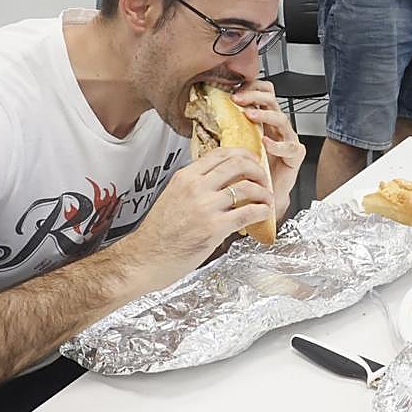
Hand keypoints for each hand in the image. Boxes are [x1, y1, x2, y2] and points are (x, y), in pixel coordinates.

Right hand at [122, 147, 273, 285]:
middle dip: (257, 169)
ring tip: (267, 198)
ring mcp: (206, 207)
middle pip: (238, 164)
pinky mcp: (215, 228)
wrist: (145, 258)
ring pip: (246, 187)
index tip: (253, 159)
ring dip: (263, 192)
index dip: (243, 153)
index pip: (221, 153)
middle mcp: (196, 187)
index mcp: (186, 177)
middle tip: (263, 178)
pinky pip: (247, 213)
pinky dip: (261, 211)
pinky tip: (263, 213)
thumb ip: (195, 186)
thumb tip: (220, 181)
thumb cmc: (158, 233)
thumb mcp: (173, 196)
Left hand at [233, 80, 304, 218]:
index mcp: (263, 121)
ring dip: (265, 115)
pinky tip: (266, 144)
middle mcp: (275, 128)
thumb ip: (225, 132)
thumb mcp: (234, 148)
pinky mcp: (295, 156)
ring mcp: (287, 140)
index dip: (250, 87)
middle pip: (272, 99)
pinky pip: (291, 147)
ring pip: (282, 119)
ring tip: (250, 116)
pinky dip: (278, 145)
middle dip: (255, 95)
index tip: (233, 88)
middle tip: (238, 99)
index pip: (262, 93)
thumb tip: (201, 118)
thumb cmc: (249, 174)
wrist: (263, 198)